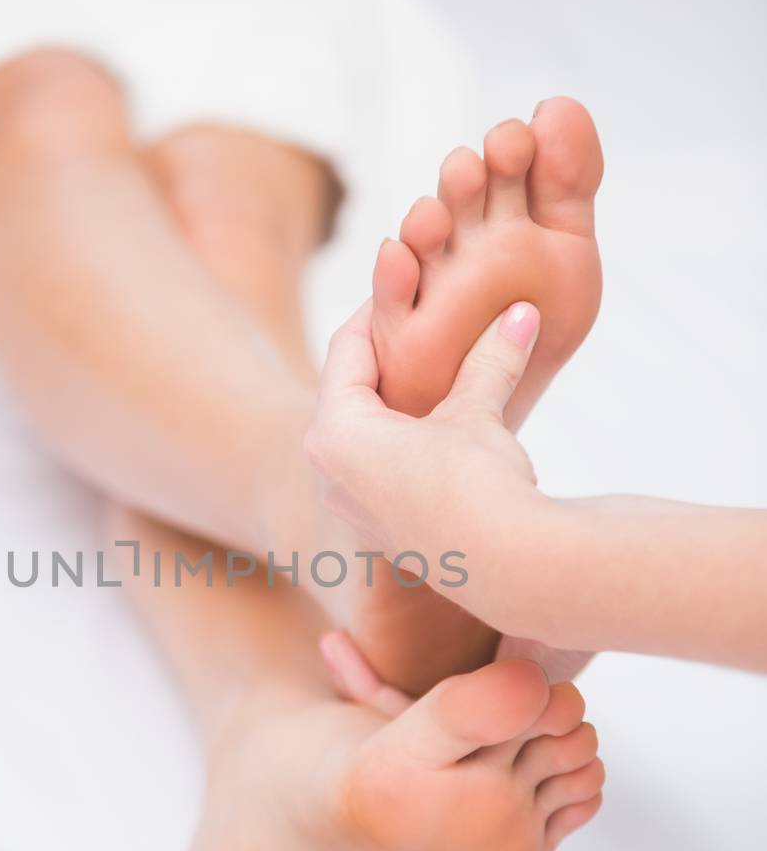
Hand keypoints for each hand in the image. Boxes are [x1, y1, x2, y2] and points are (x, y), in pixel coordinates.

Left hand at [305, 298, 544, 563]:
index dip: (380, 311)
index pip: (348, 349)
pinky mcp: (378, 532)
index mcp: (334, 432)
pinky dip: (403, 442)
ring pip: (362, 434)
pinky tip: (440, 432)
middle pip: (350, 392)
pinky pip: (377, 470)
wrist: (507, 567)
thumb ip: (491, 358)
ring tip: (436, 374)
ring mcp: (349, 507)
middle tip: (421, 323)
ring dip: (395, 403)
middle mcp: (327, 472)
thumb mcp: (478, 411)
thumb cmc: (480, 482)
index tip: (407, 283)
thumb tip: (522, 311)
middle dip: (387, 358)